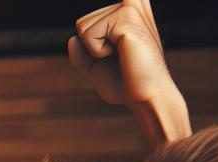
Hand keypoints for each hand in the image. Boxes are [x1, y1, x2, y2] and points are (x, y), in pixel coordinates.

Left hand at [68, 0, 189, 143]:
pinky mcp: (127, 15)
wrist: (146, 95)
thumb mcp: (97, 68)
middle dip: (91, 48)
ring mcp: (130, 7)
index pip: (87, 22)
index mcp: (128, 11)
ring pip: (83, 26)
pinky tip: (121, 54)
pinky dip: (97, 51)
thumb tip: (72, 39)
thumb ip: (82, 55)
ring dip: (94, 49)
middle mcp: (131, 3)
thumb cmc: (126, 83)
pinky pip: (88, 33)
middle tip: (118, 58)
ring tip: (121, 55)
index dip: (91, 47)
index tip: (115, 56)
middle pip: (82, 23)